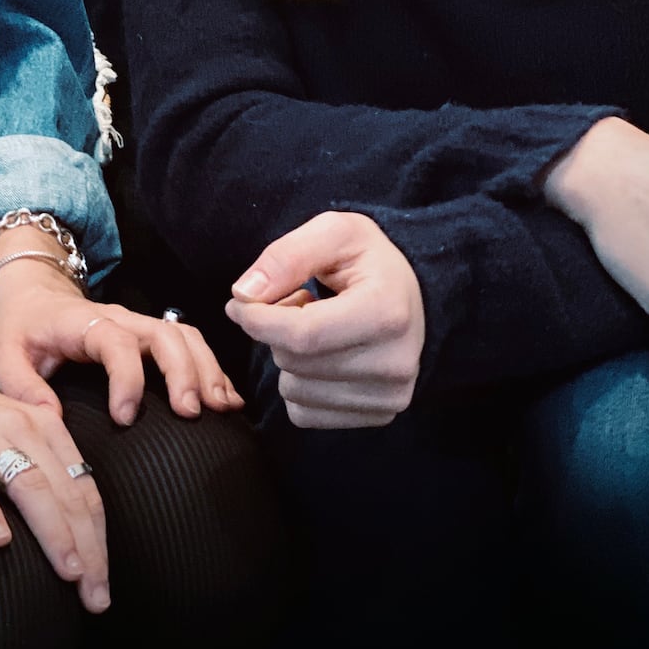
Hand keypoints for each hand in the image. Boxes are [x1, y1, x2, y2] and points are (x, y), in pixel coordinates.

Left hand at [0, 256, 241, 424]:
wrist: (33, 297)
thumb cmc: (21, 330)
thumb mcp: (3, 353)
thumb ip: (20, 385)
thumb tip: (51, 419)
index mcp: (83, 323)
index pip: (115, 341)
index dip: (126, 377)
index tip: (125, 417)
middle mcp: (119, 319)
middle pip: (164, 334)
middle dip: (183, 371)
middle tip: (191, 413)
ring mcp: (139, 326)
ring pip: (184, 336)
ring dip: (205, 370)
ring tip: (220, 409)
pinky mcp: (151, 337)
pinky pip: (190, 345)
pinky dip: (212, 370)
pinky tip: (227, 402)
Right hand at [0, 319, 112, 611]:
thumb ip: (30, 467)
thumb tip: (64, 530)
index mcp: (39, 424)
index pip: (83, 488)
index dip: (98, 540)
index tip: (102, 587)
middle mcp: (16, 424)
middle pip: (64, 492)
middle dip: (87, 549)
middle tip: (96, 599)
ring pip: (28, 485)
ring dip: (54, 532)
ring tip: (69, 573)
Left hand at [226, 211, 424, 427]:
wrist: (411, 293)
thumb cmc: (367, 259)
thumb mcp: (332, 231)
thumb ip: (286, 256)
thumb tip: (243, 295)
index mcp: (387, 311)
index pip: (303, 335)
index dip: (257, 320)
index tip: (238, 304)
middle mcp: (396, 362)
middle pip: (295, 362)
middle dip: (276, 331)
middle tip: (297, 302)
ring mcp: (390, 396)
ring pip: (294, 392)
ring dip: (288, 358)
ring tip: (315, 326)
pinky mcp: (379, 416)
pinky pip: (305, 414)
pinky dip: (299, 385)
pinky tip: (322, 355)